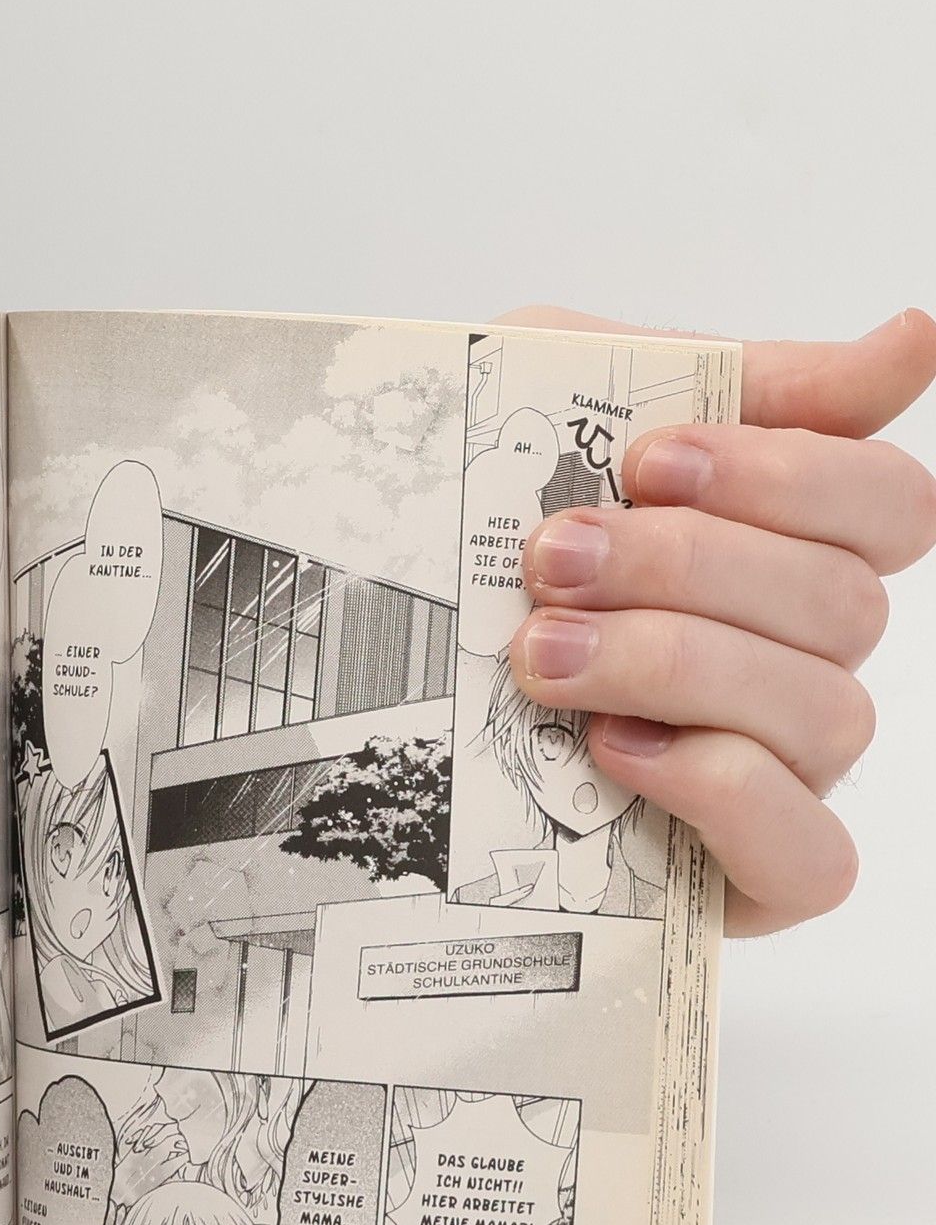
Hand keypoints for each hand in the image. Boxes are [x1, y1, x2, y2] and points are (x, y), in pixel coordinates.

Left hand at [499, 308, 935, 934]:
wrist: (346, 704)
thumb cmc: (467, 562)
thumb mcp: (554, 420)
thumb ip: (721, 377)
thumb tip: (915, 343)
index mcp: (781, 555)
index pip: (884, 506)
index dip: (785, 475)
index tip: (646, 460)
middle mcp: (800, 663)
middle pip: (843, 604)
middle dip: (686, 568)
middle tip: (550, 561)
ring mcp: (781, 775)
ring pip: (823, 712)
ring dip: (674, 667)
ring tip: (543, 656)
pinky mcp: (745, 881)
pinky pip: (810, 854)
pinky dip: (722, 791)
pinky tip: (616, 751)